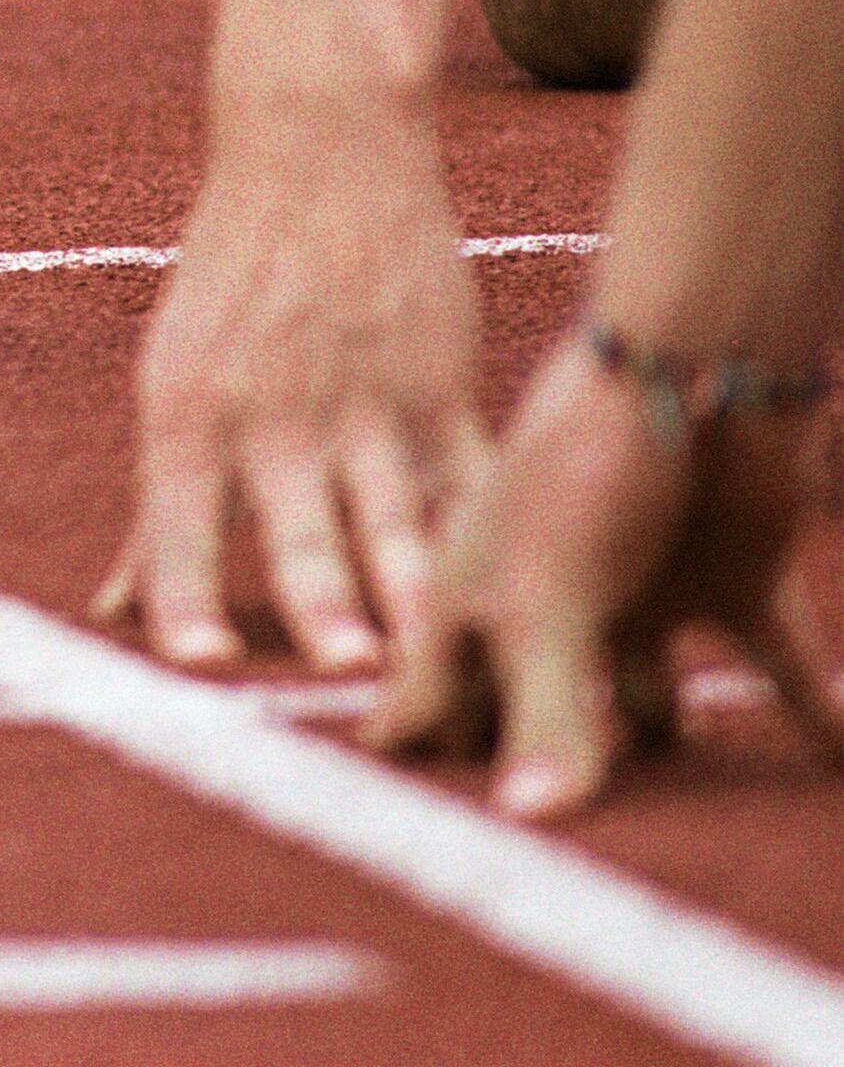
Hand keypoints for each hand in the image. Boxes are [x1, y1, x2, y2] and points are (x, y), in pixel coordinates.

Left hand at [94, 114, 483, 671]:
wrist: (319, 148)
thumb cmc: (232, 279)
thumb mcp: (175, 381)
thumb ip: (158, 505)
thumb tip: (112, 608)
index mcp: (186, 408)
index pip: (176, 519)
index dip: (186, 593)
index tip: (201, 664)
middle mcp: (271, 411)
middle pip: (298, 526)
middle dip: (324, 603)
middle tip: (346, 671)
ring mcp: (364, 398)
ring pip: (396, 514)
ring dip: (417, 589)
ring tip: (442, 656)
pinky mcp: (441, 382)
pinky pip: (470, 475)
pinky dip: (491, 538)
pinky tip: (522, 596)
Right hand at [369, 334, 842, 816]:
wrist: (698, 363)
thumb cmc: (582, 467)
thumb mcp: (548, 599)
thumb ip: (544, 711)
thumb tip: (530, 824)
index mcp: (471, 601)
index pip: (424, 701)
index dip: (415, 761)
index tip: (415, 836)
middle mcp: (546, 610)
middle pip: (535, 715)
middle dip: (545, 773)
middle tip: (561, 853)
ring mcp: (637, 599)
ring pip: (648, 707)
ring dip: (670, 750)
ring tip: (691, 819)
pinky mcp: (727, 583)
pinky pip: (779, 668)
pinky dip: (816, 714)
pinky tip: (842, 755)